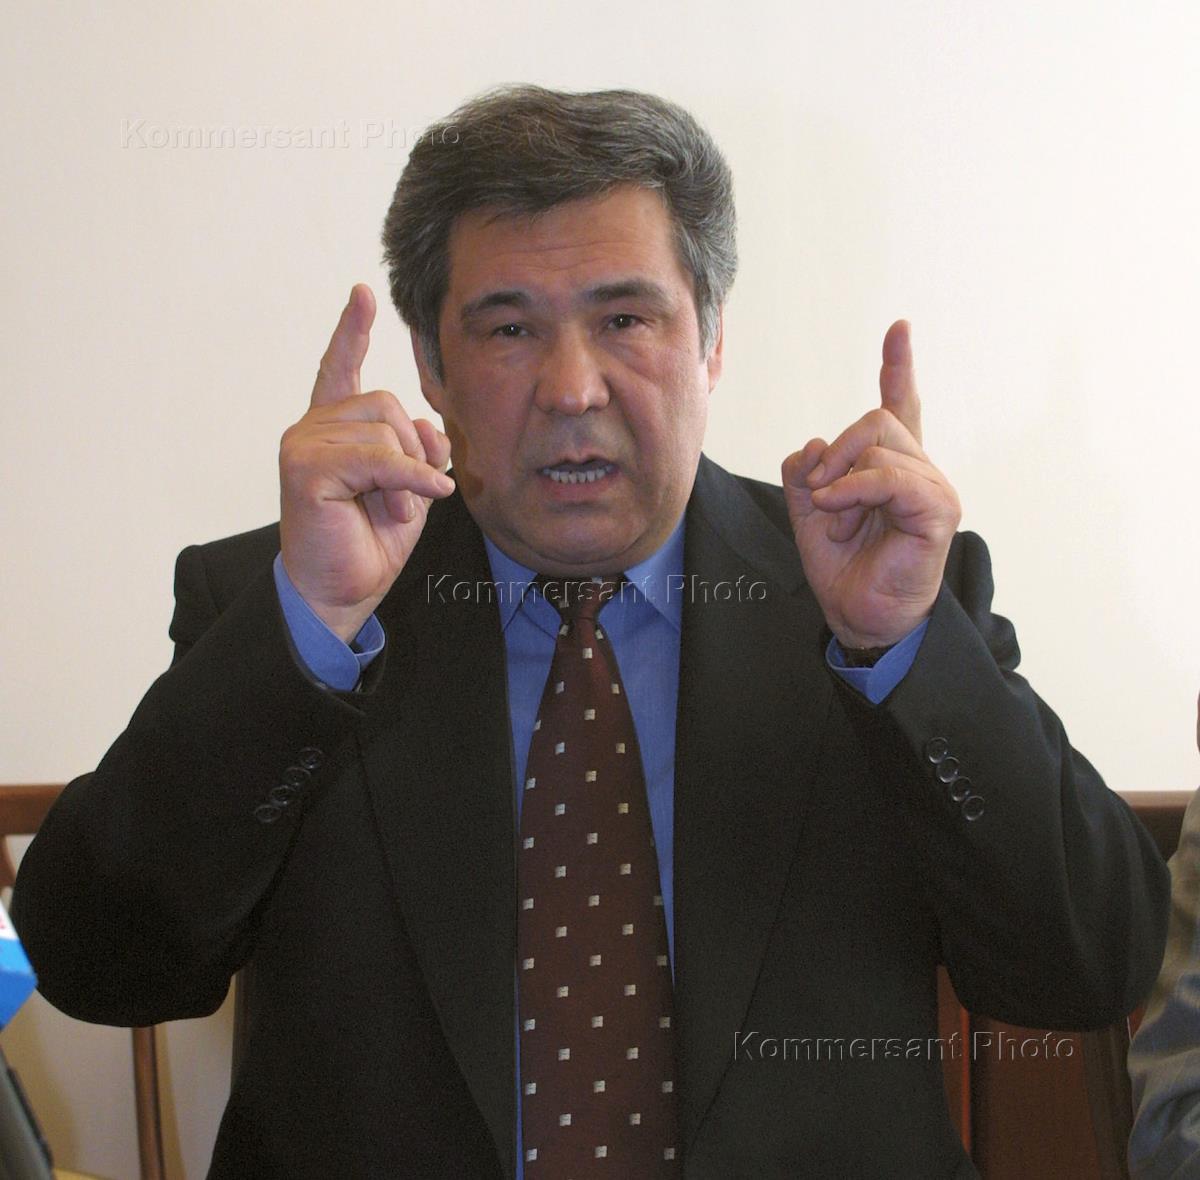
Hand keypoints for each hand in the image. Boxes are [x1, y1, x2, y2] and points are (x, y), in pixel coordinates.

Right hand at [279, 284, 453, 640]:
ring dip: (407, 476)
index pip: (340, 368)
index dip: (351, 330)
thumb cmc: (368, 543)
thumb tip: (431, 426)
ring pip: (385, 428)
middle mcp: (313, 428)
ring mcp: (303, 443)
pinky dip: (410, 479)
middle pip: (385, 403)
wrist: (340, 591)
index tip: (362, 294)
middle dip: (413, 452)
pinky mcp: (306, 466)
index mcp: (333, 429)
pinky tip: (427, 497)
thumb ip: (419, 450)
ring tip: (392, 511)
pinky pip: (379, 457)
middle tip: (405, 500)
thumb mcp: (409, 489)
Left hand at [782, 321, 960, 649]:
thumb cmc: (843, 566)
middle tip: (818, 493)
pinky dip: (853, 489)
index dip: (898, 367)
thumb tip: (815, 443)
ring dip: (839, 478)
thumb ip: (807, 473)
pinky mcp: (937, 510)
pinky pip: (890, 476)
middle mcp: (917, 471)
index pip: (901, 406)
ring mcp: (932, 488)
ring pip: (879, 442)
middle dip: (835, 451)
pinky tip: (837, 511)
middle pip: (875, 420)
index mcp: (891, 467)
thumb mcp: (810, 511)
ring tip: (833, 517)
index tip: (899, 329)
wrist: (861, 616)